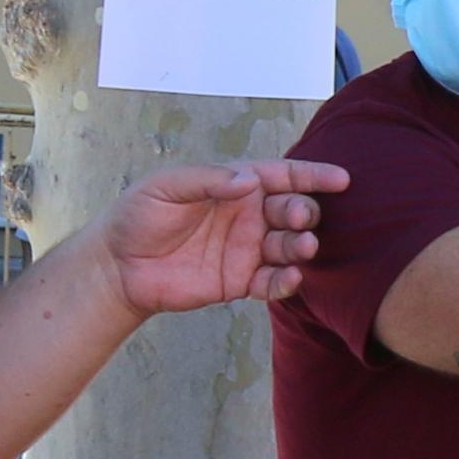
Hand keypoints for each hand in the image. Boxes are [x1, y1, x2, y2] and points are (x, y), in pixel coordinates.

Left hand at [93, 154, 345, 313]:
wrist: (117, 266)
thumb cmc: (138, 216)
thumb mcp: (167, 186)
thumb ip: (209, 181)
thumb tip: (250, 181)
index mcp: (235, 186)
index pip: (282, 176)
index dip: (313, 176)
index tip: (341, 179)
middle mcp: (248, 216)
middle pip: (292, 210)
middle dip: (304, 212)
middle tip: (301, 217)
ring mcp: (246, 250)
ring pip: (288, 247)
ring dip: (301, 246)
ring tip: (303, 246)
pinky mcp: (239, 282)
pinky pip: (272, 282)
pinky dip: (286, 281)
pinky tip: (292, 277)